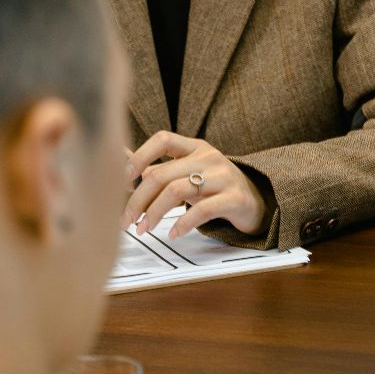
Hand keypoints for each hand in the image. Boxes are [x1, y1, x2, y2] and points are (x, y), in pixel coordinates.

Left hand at [124, 132, 269, 237]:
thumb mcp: (187, 173)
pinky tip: (174, 233)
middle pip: (163, 174)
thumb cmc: (214, 188)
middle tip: (126, 221)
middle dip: (138, 200)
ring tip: (144, 229)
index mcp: (194, 148)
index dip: (139, 156)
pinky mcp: (234, 198)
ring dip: (154, 213)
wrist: (256, 201)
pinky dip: (183, 223)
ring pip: (177, 191)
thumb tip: (119, 160)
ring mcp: (223, 176)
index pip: (162, 140)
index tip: (121, 179)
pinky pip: (202, 210)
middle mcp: (209, 157)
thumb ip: (157, 169)